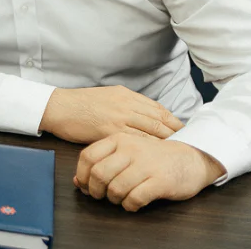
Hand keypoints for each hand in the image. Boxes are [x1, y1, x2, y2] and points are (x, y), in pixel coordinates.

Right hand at [40, 85, 183, 143]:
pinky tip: (157, 156)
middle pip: (159, 119)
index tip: (184, 130)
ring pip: (151, 129)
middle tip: (191, 144)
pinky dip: (149, 148)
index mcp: (125, 94)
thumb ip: (125, 104)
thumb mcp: (106, 96)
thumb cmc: (80, 104)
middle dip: (176, 132)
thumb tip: (143, 114)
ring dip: (167, 141)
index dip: (173, 120)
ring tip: (179, 152)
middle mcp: (125, 103)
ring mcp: (119, 116)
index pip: (157, 108)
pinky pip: (136, 140)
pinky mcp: (110, 130)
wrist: (59, 107)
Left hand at [75, 132, 224, 210]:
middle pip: (99, 173)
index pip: (88, 156)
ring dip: (113, 199)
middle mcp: (130, 150)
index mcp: (119, 139)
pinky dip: (129, 205)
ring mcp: (146, 165)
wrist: (192, 157)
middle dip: (95, 190)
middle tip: (101, 196)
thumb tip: (78, 181)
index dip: (82, 175)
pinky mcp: (160, 181)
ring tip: (119, 199)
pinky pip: (135, 198)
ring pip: (115, 188)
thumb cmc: (155, 156)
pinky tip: (132, 204)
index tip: (85, 185)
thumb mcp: (127, 151)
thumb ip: (104, 161)